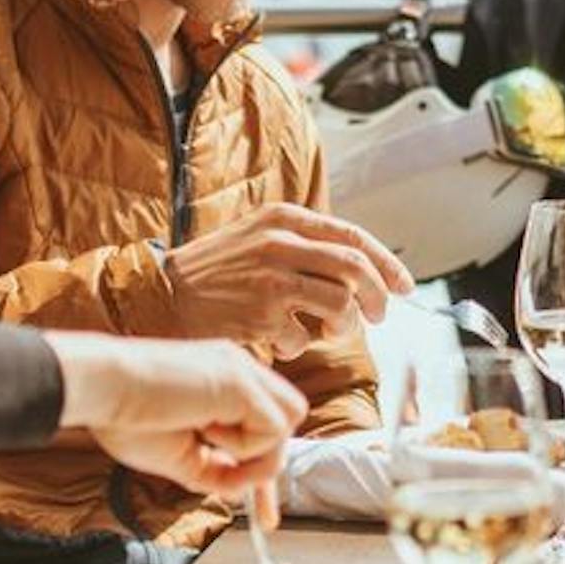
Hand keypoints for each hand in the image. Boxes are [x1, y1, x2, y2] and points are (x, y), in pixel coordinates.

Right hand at [52, 335, 303, 500]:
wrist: (99, 388)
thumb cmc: (123, 416)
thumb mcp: (177, 455)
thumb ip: (212, 471)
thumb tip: (240, 492)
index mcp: (222, 378)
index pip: (262, 422)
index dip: (263, 468)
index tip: (266, 517)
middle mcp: (237, 368)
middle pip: (285, 416)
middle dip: (268, 463)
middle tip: (240, 494)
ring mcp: (241, 370)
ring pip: (288, 419)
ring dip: (256, 452)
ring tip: (210, 451)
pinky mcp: (240, 381)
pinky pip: (273, 428)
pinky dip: (245, 448)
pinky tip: (205, 433)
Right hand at [165, 200, 413, 356]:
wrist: (160, 295)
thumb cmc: (213, 272)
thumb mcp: (256, 237)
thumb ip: (301, 243)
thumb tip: (356, 265)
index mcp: (283, 218)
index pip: (352, 235)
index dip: (386, 262)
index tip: (404, 284)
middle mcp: (280, 243)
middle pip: (355, 268)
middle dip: (378, 297)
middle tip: (379, 316)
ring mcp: (271, 279)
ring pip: (341, 304)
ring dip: (346, 325)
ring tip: (333, 332)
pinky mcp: (260, 316)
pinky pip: (303, 337)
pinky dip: (301, 346)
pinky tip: (284, 342)